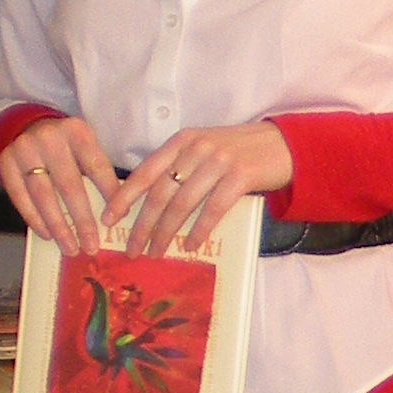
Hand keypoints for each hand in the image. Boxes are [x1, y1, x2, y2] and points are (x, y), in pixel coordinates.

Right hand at [0, 112, 117, 255]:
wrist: (27, 126)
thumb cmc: (65, 146)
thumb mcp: (84, 148)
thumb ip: (98, 173)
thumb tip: (119, 215)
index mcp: (76, 132)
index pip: (96, 167)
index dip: (108, 195)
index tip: (115, 222)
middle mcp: (49, 138)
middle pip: (69, 186)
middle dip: (82, 220)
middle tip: (91, 246)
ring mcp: (25, 150)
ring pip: (44, 196)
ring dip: (58, 226)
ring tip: (70, 248)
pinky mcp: (6, 162)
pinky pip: (20, 197)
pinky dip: (35, 219)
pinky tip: (47, 235)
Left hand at [107, 125, 294, 257]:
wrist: (283, 145)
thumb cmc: (240, 153)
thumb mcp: (205, 150)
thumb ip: (181, 167)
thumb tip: (152, 206)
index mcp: (182, 141)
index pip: (145, 172)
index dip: (124, 197)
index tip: (108, 219)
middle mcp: (196, 148)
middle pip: (161, 192)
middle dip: (143, 224)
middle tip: (132, 249)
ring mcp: (219, 161)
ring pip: (183, 203)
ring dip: (166, 232)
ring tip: (156, 252)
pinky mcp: (241, 175)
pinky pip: (213, 208)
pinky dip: (199, 229)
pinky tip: (190, 245)